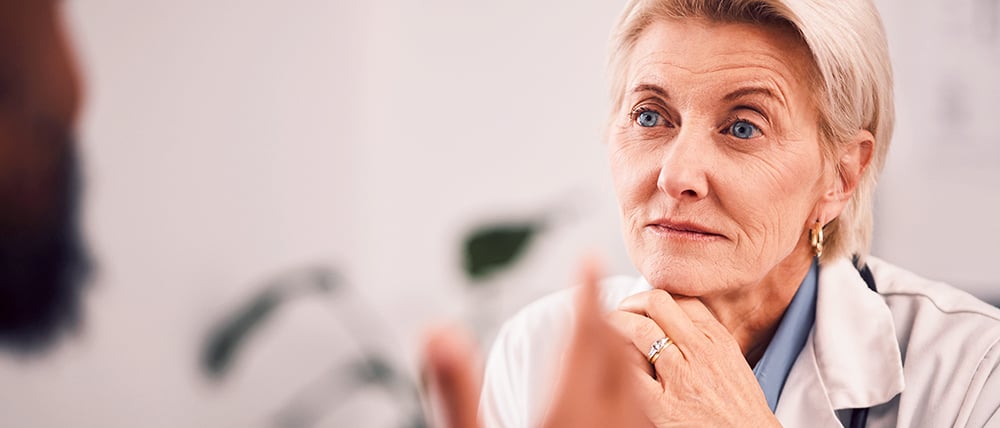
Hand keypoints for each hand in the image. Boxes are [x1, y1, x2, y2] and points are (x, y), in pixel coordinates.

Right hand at [421, 256, 649, 427]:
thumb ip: (455, 388)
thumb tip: (437, 330)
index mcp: (571, 412)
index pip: (585, 334)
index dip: (585, 293)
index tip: (586, 259)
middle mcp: (611, 425)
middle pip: (616, 355)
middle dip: (605, 318)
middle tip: (593, 293)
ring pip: (638, 385)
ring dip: (624, 353)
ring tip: (608, 336)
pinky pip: (647, 417)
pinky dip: (635, 391)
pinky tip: (623, 394)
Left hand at [607, 290, 780, 426]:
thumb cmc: (741, 412)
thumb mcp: (731, 364)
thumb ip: (704, 341)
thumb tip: (674, 324)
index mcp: (717, 340)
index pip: (680, 298)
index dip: (653, 297)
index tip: (643, 305)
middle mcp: (700, 352)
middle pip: (657, 304)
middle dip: (631, 303)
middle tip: (620, 314)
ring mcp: (681, 377)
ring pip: (640, 330)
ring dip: (616, 325)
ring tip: (607, 331)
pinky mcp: (663, 405)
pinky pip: (631, 371)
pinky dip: (616, 360)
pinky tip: (610, 362)